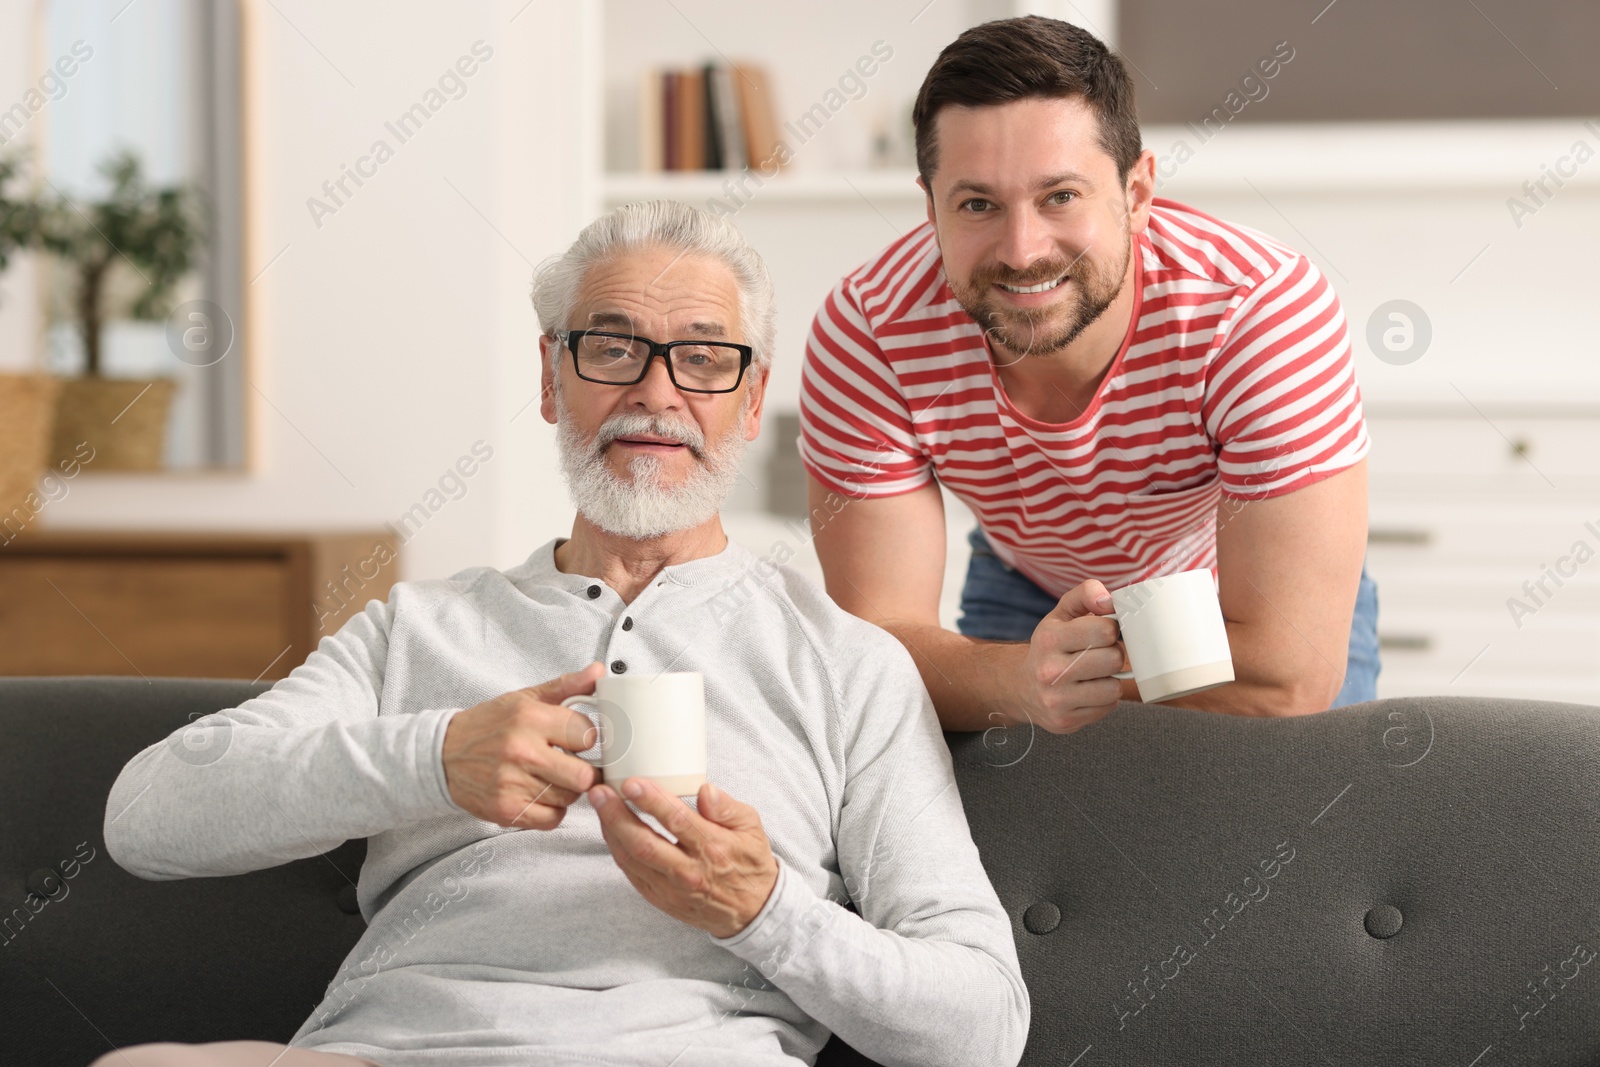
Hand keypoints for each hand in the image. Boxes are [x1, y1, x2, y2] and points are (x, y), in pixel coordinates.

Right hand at [441, 662, 603, 829]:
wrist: (443, 755)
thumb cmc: (489, 725)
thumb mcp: (526, 699)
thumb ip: (567, 686)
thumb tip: (598, 670)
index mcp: (530, 718)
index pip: (588, 735)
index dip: (587, 739)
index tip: (577, 740)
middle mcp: (521, 751)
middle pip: (584, 776)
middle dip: (584, 771)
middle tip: (572, 765)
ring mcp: (513, 784)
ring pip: (570, 799)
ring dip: (567, 791)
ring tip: (550, 777)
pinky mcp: (507, 811)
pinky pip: (553, 819)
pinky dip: (552, 810)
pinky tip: (539, 794)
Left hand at [589, 777, 778, 938]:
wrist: (753, 910)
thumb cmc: (749, 862)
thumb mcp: (751, 827)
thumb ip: (727, 807)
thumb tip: (705, 789)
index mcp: (713, 848)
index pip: (677, 821)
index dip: (651, 801)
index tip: (632, 783)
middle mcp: (689, 872)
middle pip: (644, 843)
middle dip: (616, 815)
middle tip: (599, 792)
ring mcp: (672, 890)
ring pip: (632, 860)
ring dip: (611, 831)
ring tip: (599, 805)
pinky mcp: (661, 900)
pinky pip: (631, 874)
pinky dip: (617, 850)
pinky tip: (610, 830)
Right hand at [1014, 580, 1126, 733]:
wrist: (1021, 687)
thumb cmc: (1050, 647)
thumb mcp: (1061, 614)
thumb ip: (1086, 594)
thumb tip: (1108, 599)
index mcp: (1049, 638)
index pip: (1105, 630)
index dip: (1112, 629)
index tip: (1104, 632)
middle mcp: (1050, 670)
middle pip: (1113, 660)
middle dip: (1113, 654)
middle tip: (1100, 654)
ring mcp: (1057, 699)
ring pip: (1114, 688)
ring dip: (1111, 679)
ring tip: (1094, 674)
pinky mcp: (1066, 721)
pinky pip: (1109, 707)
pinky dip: (1104, 698)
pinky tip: (1088, 691)